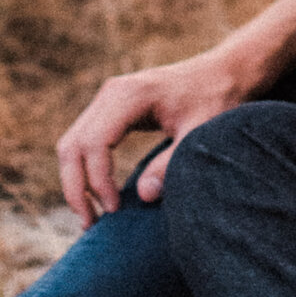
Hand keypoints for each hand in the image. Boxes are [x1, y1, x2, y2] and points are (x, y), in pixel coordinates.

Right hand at [55, 48, 250, 222]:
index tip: (114, 210)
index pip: (95, 143)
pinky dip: (84, 169)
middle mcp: (111, 93)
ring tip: (90, 217)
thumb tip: (143, 195)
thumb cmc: (215, 99)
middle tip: (90, 224)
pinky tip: (98, 195)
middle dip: (76, 188)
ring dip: (75, 181)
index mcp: (129, 95)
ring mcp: (108, 99)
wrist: (223, 72)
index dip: (99, 181)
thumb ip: (171, 163)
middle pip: (72, 145)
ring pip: (72, 144)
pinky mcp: (111, 108)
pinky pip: (85, 141)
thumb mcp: (199, 132)